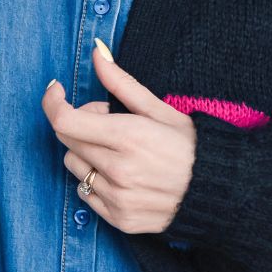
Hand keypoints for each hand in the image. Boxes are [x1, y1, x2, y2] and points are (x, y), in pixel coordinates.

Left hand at [41, 38, 196, 235]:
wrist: (218, 194)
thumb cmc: (191, 147)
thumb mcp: (160, 109)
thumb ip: (121, 82)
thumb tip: (97, 53)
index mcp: (128, 136)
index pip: (65, 121)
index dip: (53, 103)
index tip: (57, 91)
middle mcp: (118, 169)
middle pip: (67, 140)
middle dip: (80, 123)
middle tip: (109, 122)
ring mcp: (116, 197)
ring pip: (74, 166)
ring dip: (87, 153)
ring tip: (119, 152)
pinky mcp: (118, 219)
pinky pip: (85, 194)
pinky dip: (96, 181)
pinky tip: (123, 176)